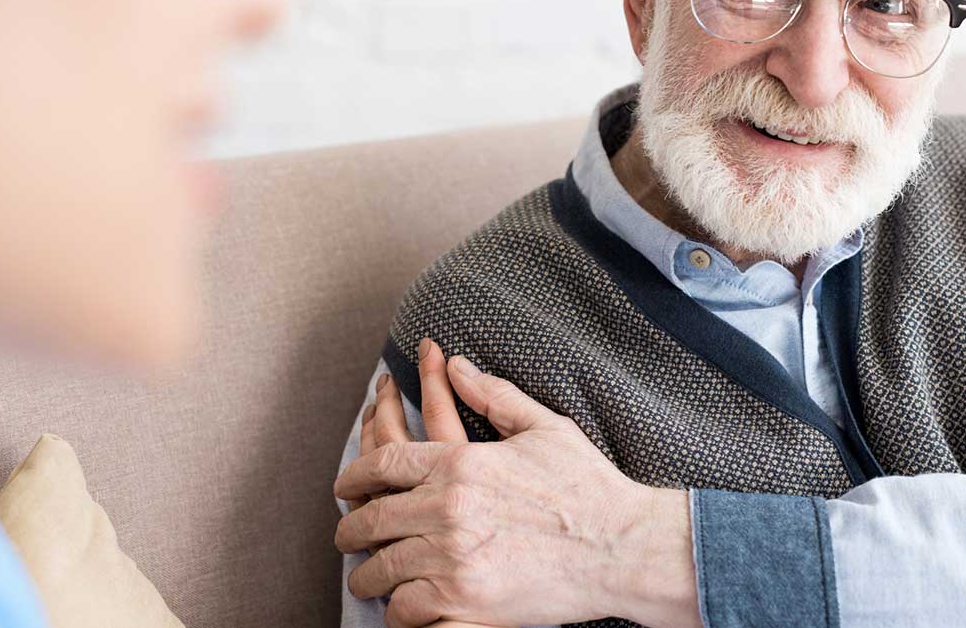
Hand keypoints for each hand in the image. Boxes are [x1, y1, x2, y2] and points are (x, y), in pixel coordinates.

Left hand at [334, 347, 701, 627]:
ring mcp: (453, 558)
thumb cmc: (588, 486)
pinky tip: (400, 605)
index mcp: (460, 462)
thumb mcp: (545, 426)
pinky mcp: (466, 600)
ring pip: (381, 568)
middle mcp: (447, 508)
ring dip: (367, 575)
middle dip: (349, 528)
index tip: (343, 485)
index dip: (353, 474)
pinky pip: (407, 607)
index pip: (382, 463)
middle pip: (370, 518)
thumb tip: (455, 363)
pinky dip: (396, 608)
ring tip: (367, 577)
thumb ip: (494, 395)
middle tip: (346, 536)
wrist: (622, 548)